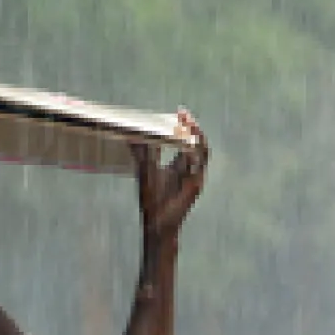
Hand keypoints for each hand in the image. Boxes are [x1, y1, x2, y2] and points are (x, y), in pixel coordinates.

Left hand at [130, 108, 209, 243]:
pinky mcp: (197, 184)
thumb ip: (142, 154)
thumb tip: (132, 136)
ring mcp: (196, 175)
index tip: (179, 112)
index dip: (184, 125)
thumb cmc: (153, 199)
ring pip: (202, 150)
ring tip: (189, 124)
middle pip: (197, 141)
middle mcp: (191, 167)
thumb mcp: (146, 170)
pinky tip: (189, 143)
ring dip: (196, 136)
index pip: (186, 139)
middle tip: (183, 114)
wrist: (158, 222)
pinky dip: (196, 153)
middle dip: (192, 126)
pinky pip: (200, 165)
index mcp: (180, 164)